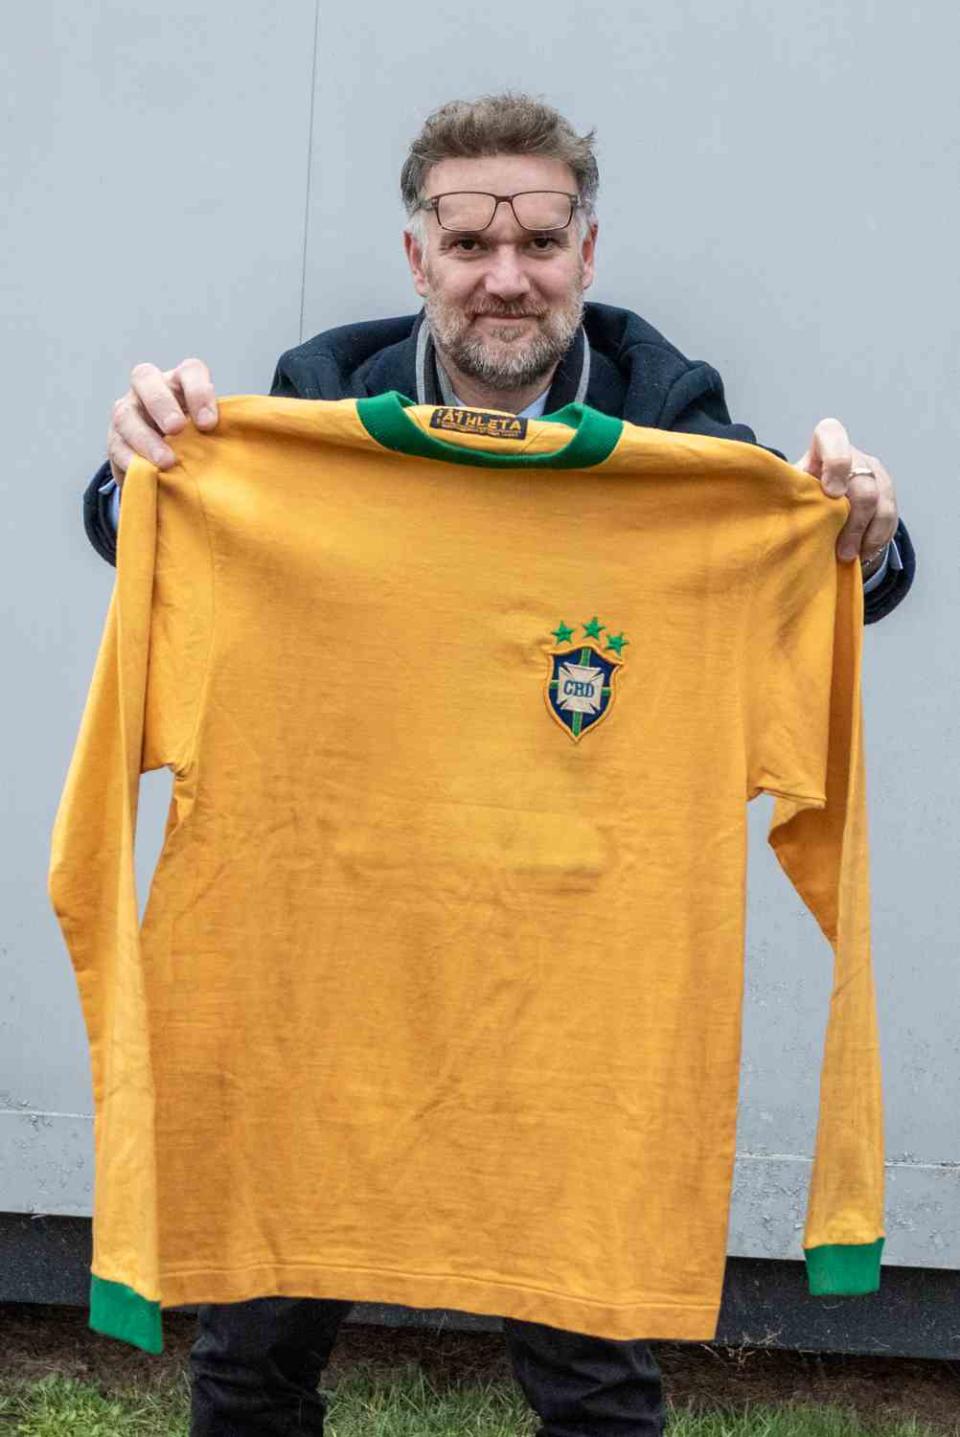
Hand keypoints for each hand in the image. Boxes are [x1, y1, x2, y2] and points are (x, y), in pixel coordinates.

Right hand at [107, 358, 218, 488]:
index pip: (190, 371)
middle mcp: (149, 389)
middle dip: (161, 403)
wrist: (165, 464)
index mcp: (179, 382)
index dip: (199, 392)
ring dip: (146, 438)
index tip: (209, 424)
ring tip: (167, 461)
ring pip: (125, 414)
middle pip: (145, 378)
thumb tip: (242, 448)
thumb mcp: (210, 433)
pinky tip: (146, 472)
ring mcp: (128, 412)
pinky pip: (117, 446)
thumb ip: (220, 432)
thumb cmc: (196, 442)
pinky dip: (132, 459)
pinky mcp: (115, 440)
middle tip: (177, 428)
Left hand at [793, 418, 898, 569]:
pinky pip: (890, 519)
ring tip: (849, 556)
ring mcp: (874, 474)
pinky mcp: (888, 495)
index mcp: (825, 446)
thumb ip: (789, 493)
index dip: (836, 461)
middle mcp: (854, 456)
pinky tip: (863, 554)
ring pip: (882, 504)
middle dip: (853, 521)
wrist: (822, 504)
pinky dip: (877, 539)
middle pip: (863, 484)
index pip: (832, 434)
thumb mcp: (790, 490)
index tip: (831, 493)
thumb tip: (777, 516)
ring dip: (866, 535)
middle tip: (841, 550)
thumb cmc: (799, 495)